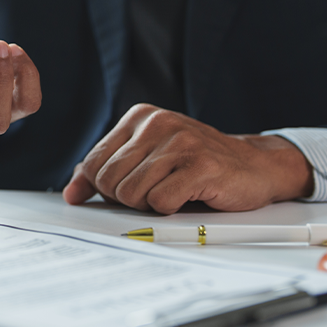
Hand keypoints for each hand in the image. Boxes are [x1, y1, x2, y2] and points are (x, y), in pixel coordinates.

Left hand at [62, 104, 313, 213]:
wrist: (255, 167)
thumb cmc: (196, 166)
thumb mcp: (147, 160)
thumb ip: (106, 172)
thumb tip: (72, 192)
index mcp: (140, 117)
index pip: (93, 164)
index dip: (104, 189)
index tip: (128, 189)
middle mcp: (158, 123)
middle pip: (108, 181)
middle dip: (127, 198)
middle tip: (156, 192)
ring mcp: (181, 142)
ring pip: (131, 194)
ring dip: (149, 205)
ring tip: (173, 193)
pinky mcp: (201, 165)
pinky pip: (160, 202)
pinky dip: (171, 209)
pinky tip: (188, 196)